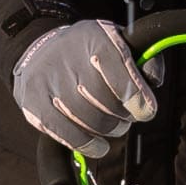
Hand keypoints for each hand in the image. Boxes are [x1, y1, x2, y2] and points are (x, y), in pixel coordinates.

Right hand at [13, 19, 157, 156]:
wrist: (39, 51)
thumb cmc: (88, 52)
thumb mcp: (119, 42)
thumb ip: (144, 59)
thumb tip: (153, 81)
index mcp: (95, 37)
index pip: (120, 73)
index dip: (137, 98)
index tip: (146, 111)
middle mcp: (67, 56)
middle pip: (105, 100)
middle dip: (123, 116)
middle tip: (127, 117)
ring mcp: (47, 80)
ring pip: (88, 119)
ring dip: (107, 130)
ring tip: (112, 126)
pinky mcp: (32, 101)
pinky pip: (64, 132)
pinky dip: (86, 144)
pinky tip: (98, 146)